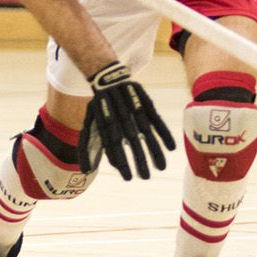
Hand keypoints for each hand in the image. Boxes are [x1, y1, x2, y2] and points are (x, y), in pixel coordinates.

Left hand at [80, 61, 173, 180]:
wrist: (109, 79)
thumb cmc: (99, 109)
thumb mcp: (89, 124)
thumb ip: (87, 147)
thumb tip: (85, 171)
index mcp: (106, 122)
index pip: (113, 145)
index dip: (121, 161)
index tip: (128, 177)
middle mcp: (121, 117)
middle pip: (131, 141)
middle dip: (138, 160)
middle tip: (145, 177)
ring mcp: (134, 110)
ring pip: (146, 133)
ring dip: (154, 151)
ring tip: (161, 168)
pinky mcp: (146, 103)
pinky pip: (156, 121)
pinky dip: (164, 134)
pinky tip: (171, 148)